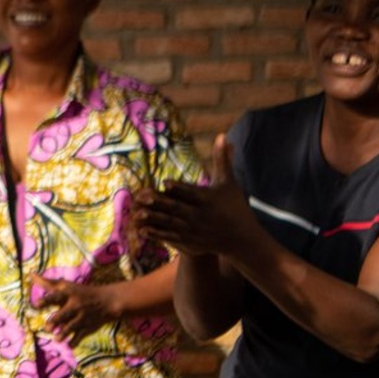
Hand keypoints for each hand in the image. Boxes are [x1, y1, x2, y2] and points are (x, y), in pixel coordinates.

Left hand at [31, 275, 120, 341]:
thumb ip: (47, 283)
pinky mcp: (87, 327)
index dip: (46, 300)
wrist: (107, 301)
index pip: (56, 296)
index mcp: (68, 294)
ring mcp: (81, 317)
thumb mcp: (66, 286)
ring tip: (57, 339)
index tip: (36, 304)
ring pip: (71, 327)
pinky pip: (80, 336)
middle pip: (64, 314)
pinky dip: (75, 342)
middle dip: (55, 321)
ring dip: (63, 334)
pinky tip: (70, 345)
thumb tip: (31, 275)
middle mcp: (75, 306)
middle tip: (47, 327)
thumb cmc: (81, 292)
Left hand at [137, 134, 257, 255]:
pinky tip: (141, 230)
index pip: (191, 192)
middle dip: (160, 203)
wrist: (241, 238)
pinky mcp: (190, 241)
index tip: (165, 182)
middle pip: (177, 208)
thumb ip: (222, 159)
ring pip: (171, 223)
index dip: (179, 188)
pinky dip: (156, 234)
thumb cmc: (234, 206)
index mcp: (208, 199)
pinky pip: (170, 237)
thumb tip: (222, 135)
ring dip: (154, 219)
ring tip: (137, 214)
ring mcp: (193, 229)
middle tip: (143, 197)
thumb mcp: (228, 182)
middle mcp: (200, 215)